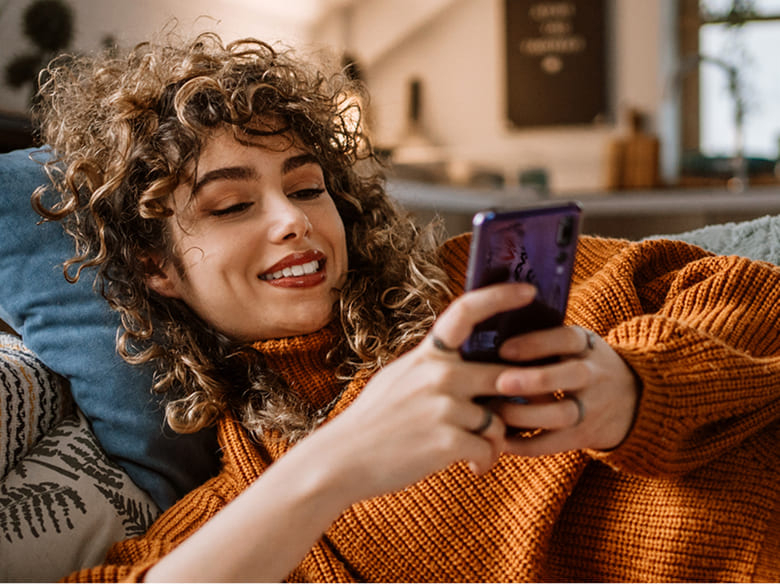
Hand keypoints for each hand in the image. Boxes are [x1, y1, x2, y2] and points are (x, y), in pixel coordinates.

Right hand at [319, 283, 539, 500]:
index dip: (501, 297)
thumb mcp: (398, 378)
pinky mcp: (447, 441)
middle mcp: (438, 374)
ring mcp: (444, 406)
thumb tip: (463, 362)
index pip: (466, 312)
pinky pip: (489, 449)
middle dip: (512, 403)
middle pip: (503, 376)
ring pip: (499, 420)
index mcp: (427, 356)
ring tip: (480, 455)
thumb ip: (432, 367)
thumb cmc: (372, 422)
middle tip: (508, 421)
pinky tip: (472, 468)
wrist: (342, 460)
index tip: (529, 292)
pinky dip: (485, 462)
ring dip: (495, 442)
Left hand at [491, 325, 639, 455]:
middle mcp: (595, 375)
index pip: (566, 338)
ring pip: (561, 414)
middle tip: (500, 382)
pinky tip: (499, 441)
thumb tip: (489, 337)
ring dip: (523, 415)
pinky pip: (553, 443)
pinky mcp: (585, 436)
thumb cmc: (583, 363)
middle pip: (571, 376)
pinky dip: (524, 445)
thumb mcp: (576, 344)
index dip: (536, 344)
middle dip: (534, 380)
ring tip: (493, 411)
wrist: (633, 398)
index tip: (503, 349)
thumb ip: (544, 340)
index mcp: (588, 345)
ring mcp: (593, 408)